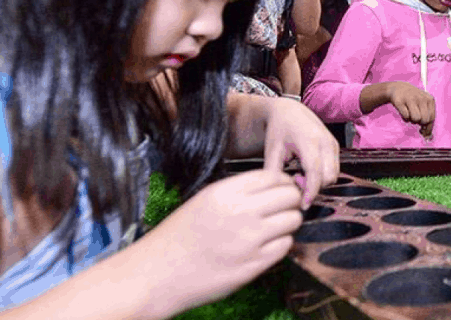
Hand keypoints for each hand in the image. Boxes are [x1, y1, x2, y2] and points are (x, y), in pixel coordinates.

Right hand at [138, 169, 302, 312]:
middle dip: (290, 200)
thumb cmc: (178, 236)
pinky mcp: (255, 264)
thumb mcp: (204, 200)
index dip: (283, 181)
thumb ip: (238, 192)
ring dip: (288, 223)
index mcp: (225, 192)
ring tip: (273, 228)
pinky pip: (285, 246)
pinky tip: (265, 246)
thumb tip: (275, 185)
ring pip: (293, 220)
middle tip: (283, 208)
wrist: (157, 273)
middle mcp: (241, 212)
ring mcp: (250, 240)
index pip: (273, 176)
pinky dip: (281, 244)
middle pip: (290, 196)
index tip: (283, 188)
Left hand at [261, 98, 339, 208]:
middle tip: (295, 180)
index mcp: (309, 141)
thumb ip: (274, 172)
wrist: (290, 111)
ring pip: (334, 175)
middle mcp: (326, 142)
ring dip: (319, 182)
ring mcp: (333, 144)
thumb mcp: (272, 151)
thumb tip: (278, 194)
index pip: (315, 173)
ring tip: (299, 174)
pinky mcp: (335, 146)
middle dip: (314, 187)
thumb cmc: (279, 129)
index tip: (303, 205)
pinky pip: (335, 169)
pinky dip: (323, 175)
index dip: (311, 192)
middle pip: (328, 177)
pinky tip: (307, 169)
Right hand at [384, 82, 435, 138]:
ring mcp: (410, 99)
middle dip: (420, 122)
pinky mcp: (400, 101)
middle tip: (416, 118)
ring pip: (415, 119)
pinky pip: (406, 116)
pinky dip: (405, 117)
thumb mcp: (424, 104)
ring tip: (410, 114)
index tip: (423, 130)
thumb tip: (428, 134)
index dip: (427, 126)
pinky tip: (404, 111)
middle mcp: (421, 98)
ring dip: (412, 120)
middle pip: (424, 120)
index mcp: (430, 99)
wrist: (398, 88)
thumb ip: (428, 116)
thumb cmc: (414, 100)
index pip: (432, 118)